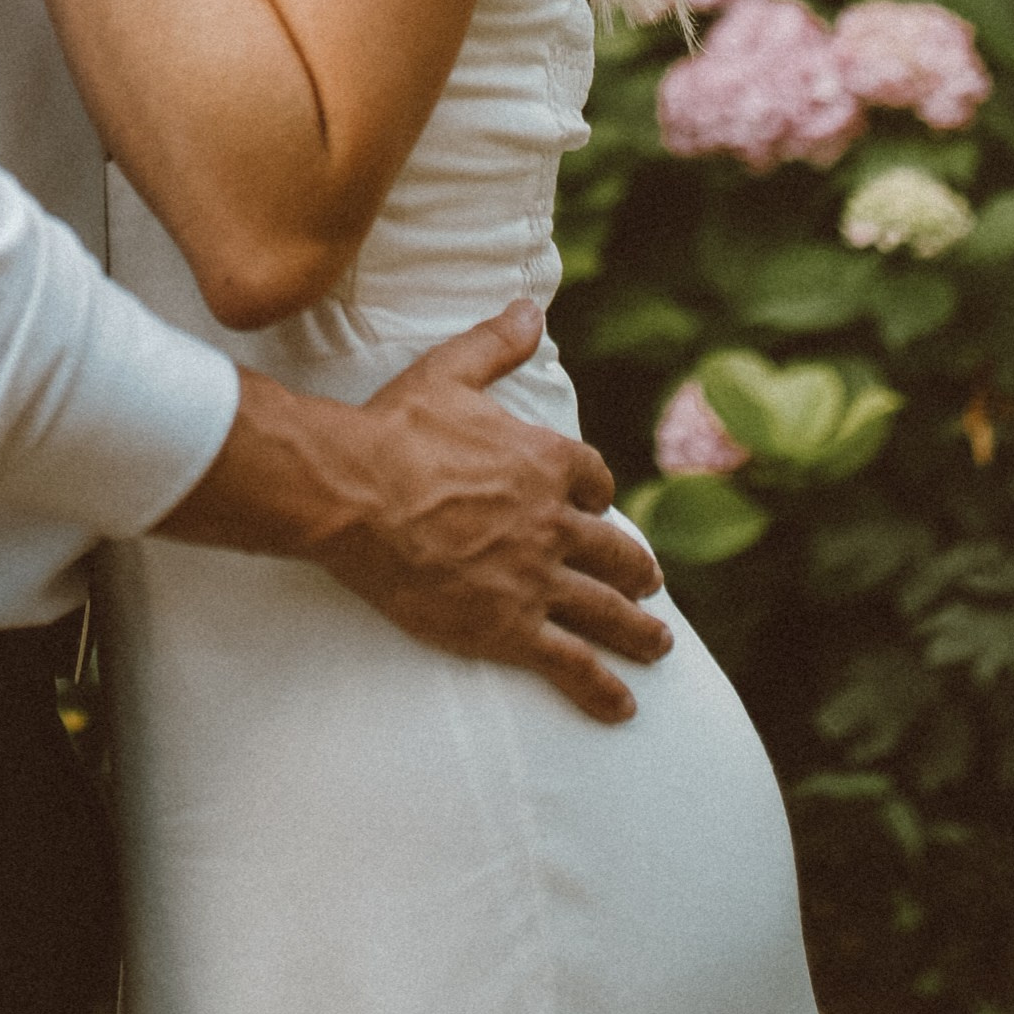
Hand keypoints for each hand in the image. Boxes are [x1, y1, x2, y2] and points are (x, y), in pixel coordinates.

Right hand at [329, 303, 668, 718]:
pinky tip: (622, 706)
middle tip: (649, 587)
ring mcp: (536, 579)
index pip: (594, 480)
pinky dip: (601, 687)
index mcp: (547, 461)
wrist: (356, 492)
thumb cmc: (396, 430)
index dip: (600, 494)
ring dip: (639, 632)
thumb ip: (496, 344)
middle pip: (614, 551)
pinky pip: (571, 664)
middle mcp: (555, 522)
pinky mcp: (510, 627)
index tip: (601, 505)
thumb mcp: (449, 372)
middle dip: (637, 571)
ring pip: (606, 612)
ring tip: (658, 646)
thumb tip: (530, 306)